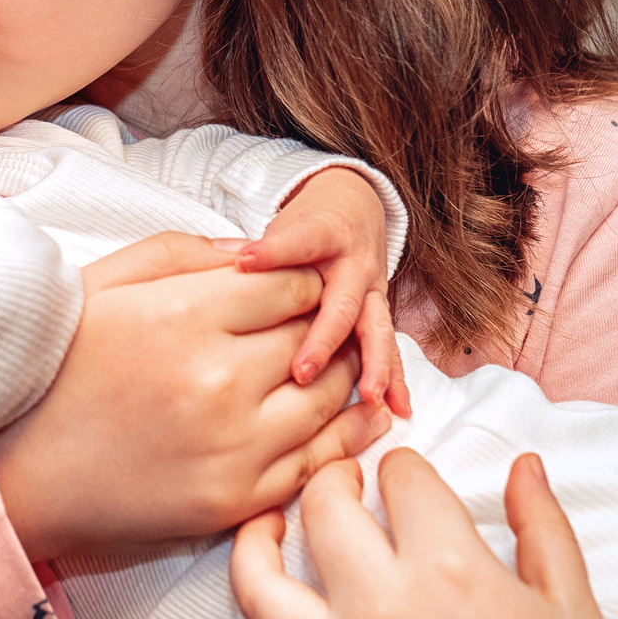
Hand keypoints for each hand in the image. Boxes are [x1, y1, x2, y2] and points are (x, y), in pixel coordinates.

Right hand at [0, 233, 385, 558]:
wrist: (18, 475)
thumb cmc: (55, 371)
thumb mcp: (104, 286)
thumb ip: (183, 255)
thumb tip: (257, 251)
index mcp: (182, 316)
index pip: (292, 284)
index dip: (301, 280)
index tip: (291, 288)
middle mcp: (217, 381)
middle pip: (318, 338)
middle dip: (326, 325)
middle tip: (322, 324)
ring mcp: (231, 448)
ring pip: (330, 398)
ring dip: (345, 376)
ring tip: (343, 364)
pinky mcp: (235, 501)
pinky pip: (317, 463)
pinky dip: (347, 437)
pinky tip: (360, 418)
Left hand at [199, 453, 617, 618]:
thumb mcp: (573, 603)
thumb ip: (541, 523)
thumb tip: (524, 463)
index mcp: (451, 571)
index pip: (403, 478)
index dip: (406, 466)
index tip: (412, 476)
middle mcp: (384, 613)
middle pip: (323, 512)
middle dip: (331, 481)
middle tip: (346, 484)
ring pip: (261, 590)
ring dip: (253, 548)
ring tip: (266, 528)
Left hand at [239, 168, 407, 421]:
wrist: (354, 210)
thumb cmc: (306, 226)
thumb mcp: (282, 225)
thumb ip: (254, 248)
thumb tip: (219, 260)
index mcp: (324, 234)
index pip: (299, 241)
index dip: (273, 251)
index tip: (244, 261)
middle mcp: (354, 264)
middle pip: (341, 302)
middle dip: (324, 338)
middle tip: (302, 369)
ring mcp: (372, 291)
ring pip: (375, 329)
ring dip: (373, 365)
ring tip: (368, 397)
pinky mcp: (381, 313)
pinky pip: (390, 348)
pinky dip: (395, 380)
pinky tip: (398, 408)